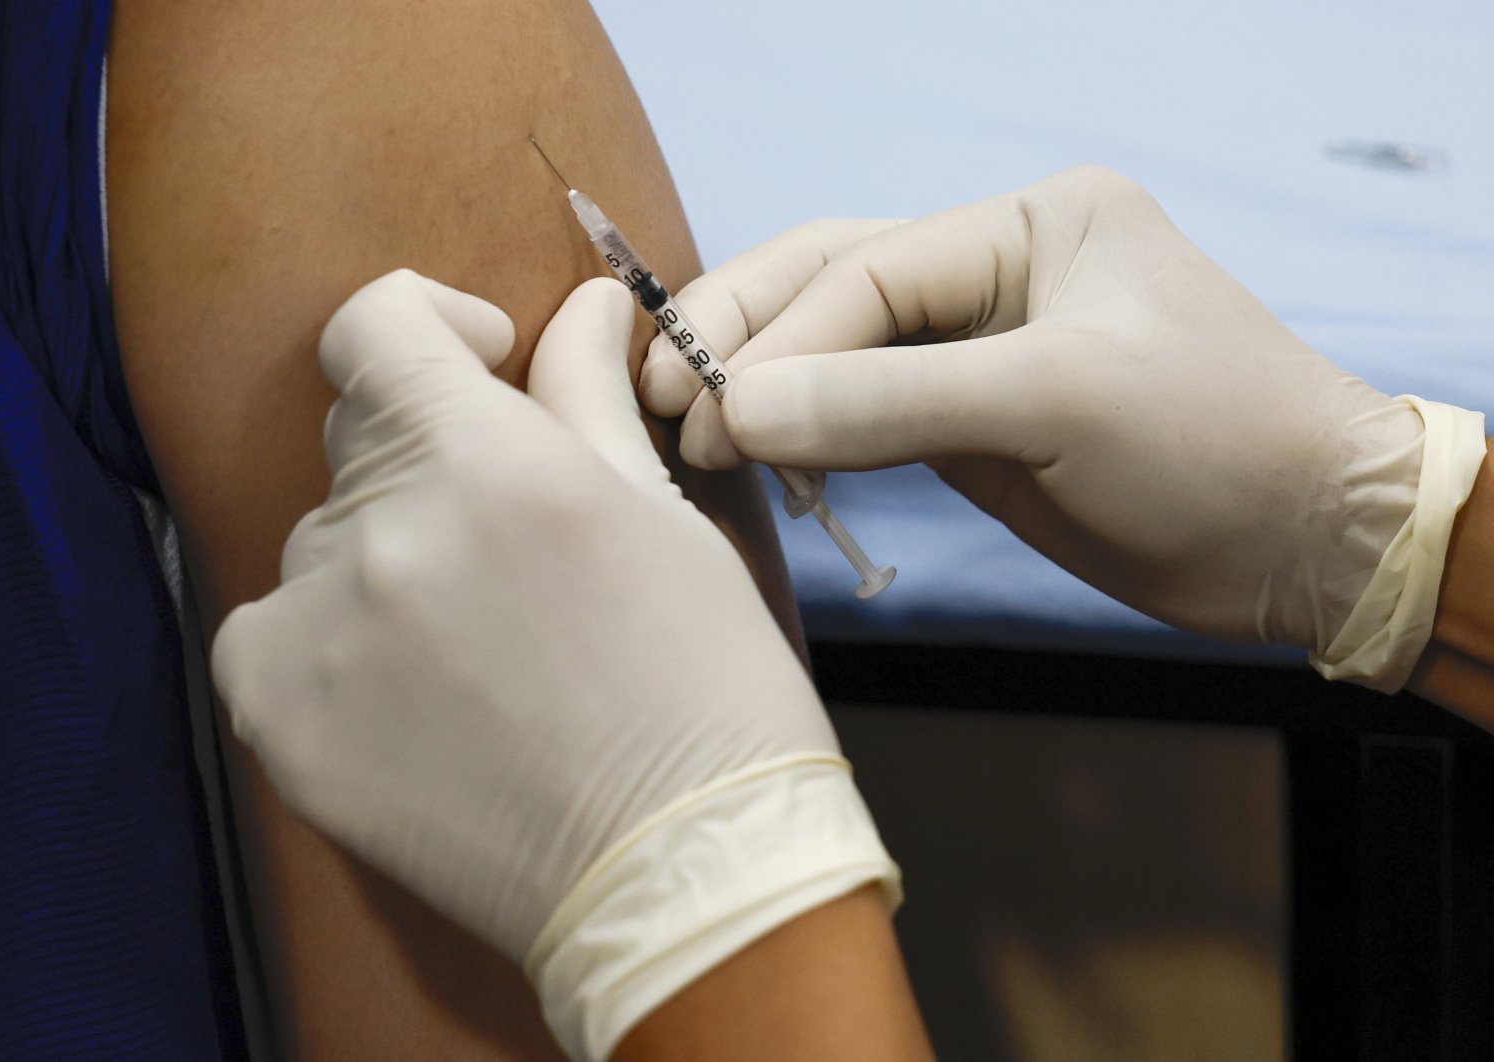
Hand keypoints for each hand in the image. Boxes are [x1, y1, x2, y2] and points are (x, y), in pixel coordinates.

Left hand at [210, 271, 896, 1059]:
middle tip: (510, 548)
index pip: (375, 325)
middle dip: (427, 462)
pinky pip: (266, 636)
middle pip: (357, 441)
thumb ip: (587, 400)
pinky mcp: (279, 723)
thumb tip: (583, 306)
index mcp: (487, 461)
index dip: (426, 324)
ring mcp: (316, 634)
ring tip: (474, 652)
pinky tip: (409, 699)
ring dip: (381, 565)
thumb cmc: (705, 690)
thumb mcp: (661, 522)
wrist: (678, 871)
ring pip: (319, 549)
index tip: (476, 363)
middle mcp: (381, 534)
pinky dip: (322, 647)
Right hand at [641, 167, 1485, 689]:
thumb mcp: (1054, 403)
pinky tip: (756, 453)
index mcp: (1029, 224)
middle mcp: (998, 272)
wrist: (1307, 542)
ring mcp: (983, 350)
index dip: (780, 337)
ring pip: (842, 351)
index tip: (708, 407)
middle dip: (746, 339)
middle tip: (660, 399)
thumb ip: (892, 402)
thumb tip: (738, 409)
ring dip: (766, 387)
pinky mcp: (978, 425)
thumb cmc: (1209, 444)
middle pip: (835, 287)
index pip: (868, 270)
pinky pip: (869, 416)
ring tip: (684, 431)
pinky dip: (809, 434)